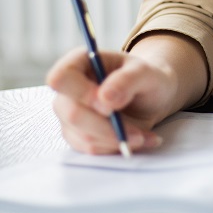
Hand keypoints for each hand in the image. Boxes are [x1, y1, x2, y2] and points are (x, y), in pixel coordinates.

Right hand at [47, 43, 181, 154]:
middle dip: (107, 128)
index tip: (110, 107)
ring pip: (83, 137)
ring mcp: (70, 115)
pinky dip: (117, 148)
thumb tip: (104, 98)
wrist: (152, 98)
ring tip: (144, 135)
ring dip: (117, 140)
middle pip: (71, 114)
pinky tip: (139, 140)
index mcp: (80, 62)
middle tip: (137, 133)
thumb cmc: (146, 79)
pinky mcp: (78, 136)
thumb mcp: (146, 73)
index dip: (82, 94)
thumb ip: (127, 80)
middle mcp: (68, 89)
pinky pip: (91, 150)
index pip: (60, 78)